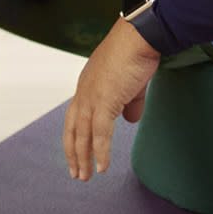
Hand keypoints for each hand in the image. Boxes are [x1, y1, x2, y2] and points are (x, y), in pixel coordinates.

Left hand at [63, 17, 161, 179]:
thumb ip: (130, 103)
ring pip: (82, 135)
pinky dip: (100, 152)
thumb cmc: (137, 52)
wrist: (140, 37)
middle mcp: (84, 92)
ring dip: (82, 158)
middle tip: (76, 172)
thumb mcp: (132, 84)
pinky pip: (99, 134)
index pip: (76, 116)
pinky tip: (102, 167)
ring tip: (85, 176)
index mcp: (88, 85)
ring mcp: (92, 97)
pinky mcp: (104, 102)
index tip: (79, 151)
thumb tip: (131, 120)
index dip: (76, 135)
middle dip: (73, 152)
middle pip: (72, 129)